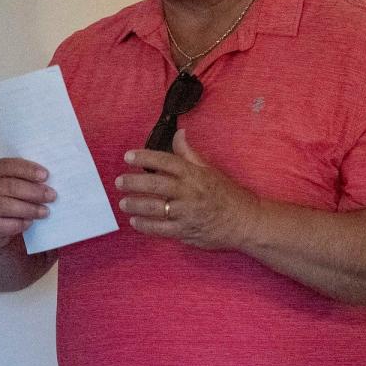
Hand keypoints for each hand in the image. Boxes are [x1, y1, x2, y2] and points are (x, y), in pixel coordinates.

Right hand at [0, 158, 54, 248]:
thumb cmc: (9, 198)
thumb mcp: (15, 184)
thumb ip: (28, 179)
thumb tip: (54, 179)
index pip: (9, 165)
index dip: (28, 170)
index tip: (45, 175)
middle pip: (10, 186)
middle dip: (34, 191)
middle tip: (52, 196)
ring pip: (5, 205)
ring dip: (29, 208)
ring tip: (45, 212)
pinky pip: (2, 224)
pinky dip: (19, 223)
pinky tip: (30, 223)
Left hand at [115, 129, 259, 249]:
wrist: (245, 222)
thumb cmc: (227, 194)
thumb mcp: (210, 169)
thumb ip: (189, 154)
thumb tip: (179, 134)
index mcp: (195, 174)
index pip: (166, 162)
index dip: (145, 157)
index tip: (128, 156)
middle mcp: (189, 192)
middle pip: (156, 185)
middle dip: (134, 183)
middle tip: (119, 181)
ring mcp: (187, 213)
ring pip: (155, 208)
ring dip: (136, 205)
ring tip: (124, 202)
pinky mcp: (186, 232)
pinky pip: (160, 229)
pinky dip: (145, 225)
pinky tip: (135, 221)